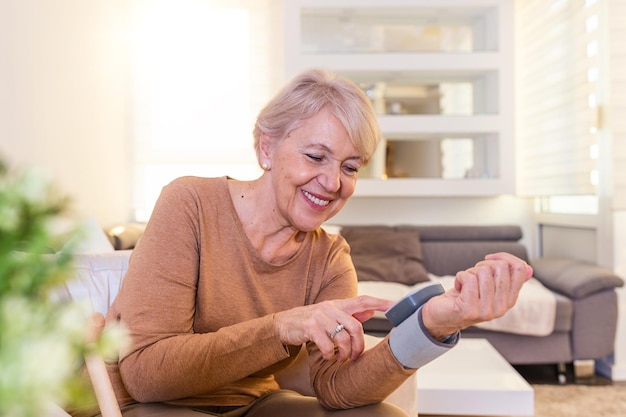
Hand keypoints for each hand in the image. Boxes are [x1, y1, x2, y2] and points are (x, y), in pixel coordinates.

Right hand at [274, 295, 393, 360]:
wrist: (283, 324)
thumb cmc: (310, 322)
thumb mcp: (330, 315)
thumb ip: (350, 314)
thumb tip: (371, 310)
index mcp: (338, 305)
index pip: (363, 300)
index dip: (380, 303)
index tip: (396, 306)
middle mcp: (330, 308)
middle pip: (355, 326)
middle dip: (359, 345)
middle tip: (356, 356)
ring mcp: (319, 317)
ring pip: (343, 338)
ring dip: (345, 353)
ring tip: (342, 358)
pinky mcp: (309, 327)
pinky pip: (327, 345)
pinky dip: (330, 355)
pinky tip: (328, 356)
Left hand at [421, 252, 532, 339]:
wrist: (441, 317)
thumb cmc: (464, 298)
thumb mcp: (489, 287)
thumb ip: (507, 279)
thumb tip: (527, 269)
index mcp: (509, 300)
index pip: (520, 269)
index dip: (504, 257)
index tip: (490, 258)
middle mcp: (501, 308)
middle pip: (500, 267)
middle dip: (483, 265)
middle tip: (473, 276)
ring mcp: (486, 311)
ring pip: (483, 271)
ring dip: (469, 272)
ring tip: (465, 284)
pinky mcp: (469, 310)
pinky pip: (468, 279)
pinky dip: (460, 277)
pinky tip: (458, 287)